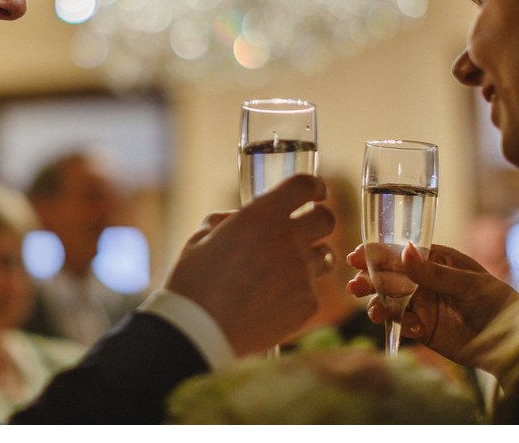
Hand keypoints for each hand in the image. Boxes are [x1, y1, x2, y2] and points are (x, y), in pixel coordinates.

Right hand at [165, 174, 334, 356]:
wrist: (198, 332)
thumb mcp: (201, 238)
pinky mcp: (307, 305)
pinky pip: (312, 290)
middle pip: (326, 219)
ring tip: (287, 269)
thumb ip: (227, 220)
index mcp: (261, 216)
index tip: (315, 191)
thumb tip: (240, 219)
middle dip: (318, 219)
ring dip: (311, 256)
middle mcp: (288, 240)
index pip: (304, 186)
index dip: (313, 186)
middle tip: (305, 228)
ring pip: (325, 255)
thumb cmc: (193, 283)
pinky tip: (273, 303)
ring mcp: (301, 273)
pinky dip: (298, 293)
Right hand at [347, 242, 518, 372]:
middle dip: (369, 280)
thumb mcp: (469, 283)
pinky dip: (400, 325)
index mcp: (436, 260)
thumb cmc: (498, 303)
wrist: (515, 344)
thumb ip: (434, 272)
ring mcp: (422, 304)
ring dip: (377, 304)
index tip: (357, 256)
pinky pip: (402, 324)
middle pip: (388, 277)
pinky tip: (411, 327)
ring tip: (374, 312)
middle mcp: (424, 280)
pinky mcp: (422, 329)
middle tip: (354, 286)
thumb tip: (405, 250)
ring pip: (390, 301)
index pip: (401, 252)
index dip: (377, 253)